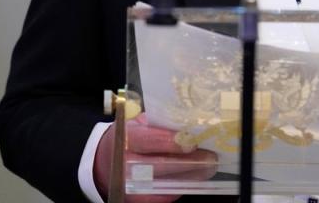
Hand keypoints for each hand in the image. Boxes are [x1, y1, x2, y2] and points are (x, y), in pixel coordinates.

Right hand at [93, 114, 217, 201]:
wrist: (109, 162)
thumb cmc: (131, 137)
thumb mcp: (140, 124)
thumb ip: (160, 123)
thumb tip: (189, 124)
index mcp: (124, 139)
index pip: (146, 141)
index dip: (168, 142)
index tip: (190, 141)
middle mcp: (124, 164)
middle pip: (158, 166)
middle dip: (187, 162)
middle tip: (210, 157)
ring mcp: (132, 184)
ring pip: (165, 182)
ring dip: (191, 175)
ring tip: (209, 166)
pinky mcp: (141, 198)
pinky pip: (166, 193)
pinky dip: (184, 184)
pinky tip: (197, 175)